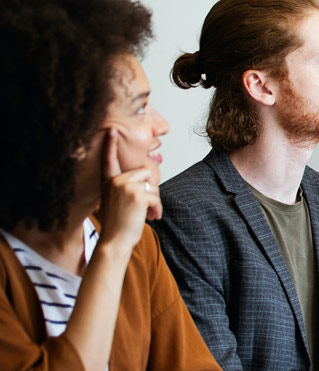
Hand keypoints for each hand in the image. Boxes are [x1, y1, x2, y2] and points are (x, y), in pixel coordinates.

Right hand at [96, 128, 160, 254]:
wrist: (114, 241)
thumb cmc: (118, 223)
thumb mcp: (115, 200)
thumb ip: (125, 187)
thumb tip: (147, 182)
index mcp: (109, 181)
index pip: (109, 159)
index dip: (110, 144)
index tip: (112, 129)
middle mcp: (115, 181)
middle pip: (146, 174)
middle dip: (150, 191)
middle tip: (145, 207)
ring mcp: (126, 187)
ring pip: (153, 186)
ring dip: (154, 202)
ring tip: (145, 214)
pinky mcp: (138, 195)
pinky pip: (156, 198)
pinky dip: (157, 209)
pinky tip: (150, 218)